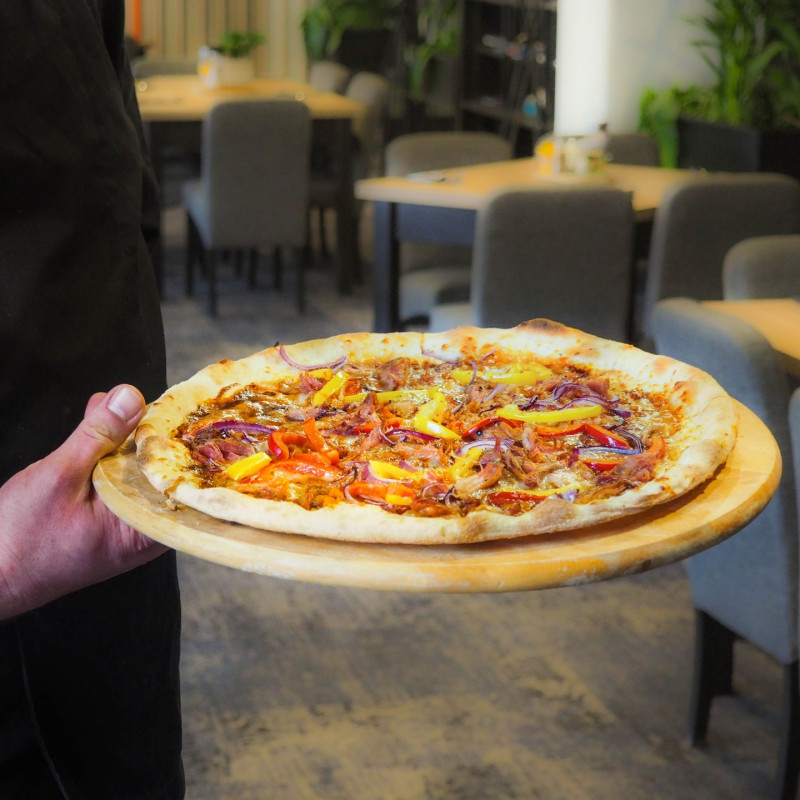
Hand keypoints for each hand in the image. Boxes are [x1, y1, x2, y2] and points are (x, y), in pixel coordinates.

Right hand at [0, 385, 167, 618]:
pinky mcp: (107, 527)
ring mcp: (125, 532)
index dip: (177, 441)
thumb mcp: (60, 475)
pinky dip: (108, 459)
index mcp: (144, 530)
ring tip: (111, 408)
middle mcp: (143, 534)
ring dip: (123, 444)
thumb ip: (99, 435)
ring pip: (136, 476)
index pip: (180, 479)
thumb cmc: (20, 539)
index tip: (172, 408)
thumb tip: (130, 398)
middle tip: (134, 401)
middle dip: (146, 436)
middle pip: (159, 474)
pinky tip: (97, 432)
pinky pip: (118, 486)